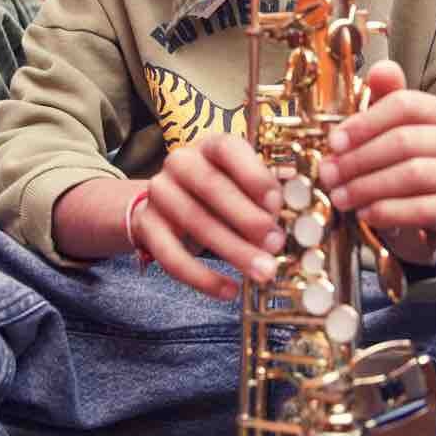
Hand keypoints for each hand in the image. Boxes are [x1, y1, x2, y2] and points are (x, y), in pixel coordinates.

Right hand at [131, 133, 284, 300]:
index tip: (277, 203)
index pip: (229, 148)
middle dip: (247, 219)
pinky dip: (202, 277)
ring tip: (263, 272)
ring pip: (195, 223)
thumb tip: (290, 219)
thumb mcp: (241, 186)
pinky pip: (171, 256)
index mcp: (210, 146)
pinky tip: (229, 290)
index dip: (254, 174)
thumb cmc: (220, 194)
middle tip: (276, 244)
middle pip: (212, 187)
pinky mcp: (146, 226)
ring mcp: (159, 193)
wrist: (167, 206)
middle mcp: (180, 162)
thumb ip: (264, 198)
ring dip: (232, 251)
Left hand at [317, 59, 435, 267]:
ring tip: (340, 197)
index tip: (333, 143)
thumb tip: (379, 68)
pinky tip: (364, 214)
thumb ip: (384, 98)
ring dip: (368, 187)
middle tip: (328, 174)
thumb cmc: (405, 163)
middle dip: (358, 159)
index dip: (364, 123)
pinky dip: (389, 212)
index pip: (403, 104)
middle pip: (404, 141)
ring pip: (413, 174)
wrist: (435, 209)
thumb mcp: (391, 129)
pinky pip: (423, 209)